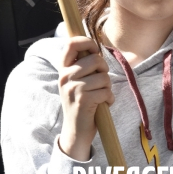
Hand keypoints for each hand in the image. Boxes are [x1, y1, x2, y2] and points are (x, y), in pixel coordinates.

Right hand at [58, 36, 113, 161]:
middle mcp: (65, 77)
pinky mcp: (83, 100)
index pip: (71, 43)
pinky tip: (102, 105)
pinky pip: (106, 91)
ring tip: (100, 96)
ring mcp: (73, 88)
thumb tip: (94, 45)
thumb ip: (82, 64)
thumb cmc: (81, 102)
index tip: (95, 51)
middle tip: (100, 82)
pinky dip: (109, 98)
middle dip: (104, 70)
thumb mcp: (76, 80)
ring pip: (104, 76)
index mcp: (63, 69)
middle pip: (96, 59)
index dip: (87, 42)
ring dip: (107, 87)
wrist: (75, 131)